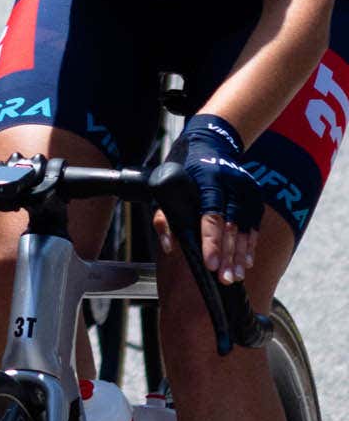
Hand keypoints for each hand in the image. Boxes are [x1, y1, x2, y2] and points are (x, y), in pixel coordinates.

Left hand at [174, 111, 264, 283]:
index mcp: (208, 179)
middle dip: (228, 255)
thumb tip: (170, 246)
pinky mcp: (255, 195)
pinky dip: (249, 244)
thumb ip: (165, 216)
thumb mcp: (167, 184)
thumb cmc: (183, 167)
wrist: (212, 141)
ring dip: (241, 254)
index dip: (211, 241)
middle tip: (224, 278)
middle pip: (231, 225)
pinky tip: (246, 262)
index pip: (211, 215)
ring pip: (245, 227)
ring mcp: (247, 189)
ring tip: (235, 276)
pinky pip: (253, 224)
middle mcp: (232, 184)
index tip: (210, 263)